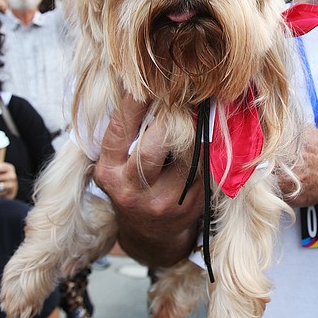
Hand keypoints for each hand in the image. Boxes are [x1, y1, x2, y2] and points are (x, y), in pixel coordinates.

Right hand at [93, 94, 201, 266]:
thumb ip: (125, 133)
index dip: (134, 103)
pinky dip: (207, 148)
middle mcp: (134, 190)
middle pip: (155, 145)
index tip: (144, 83)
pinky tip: (206, 138)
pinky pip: (205, 166)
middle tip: (177, 101)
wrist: (150, 235)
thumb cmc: (131, 186)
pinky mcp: (192, 204)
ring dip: (193, 131)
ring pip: (187, 154)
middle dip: (169, 119)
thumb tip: (144, 89)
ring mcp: (165, 200)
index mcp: (110, 173)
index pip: (120, 131)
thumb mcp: (115, 164)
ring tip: (195, 116)